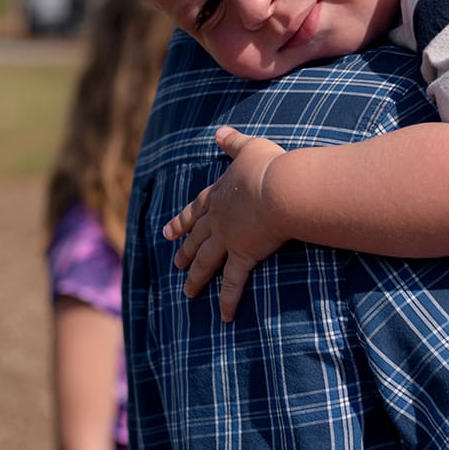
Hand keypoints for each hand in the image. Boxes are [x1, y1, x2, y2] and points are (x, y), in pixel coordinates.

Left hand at [163, 127, 287, 320]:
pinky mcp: (243, 255)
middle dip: (185, 251)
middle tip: (175, 263)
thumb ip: (233, 142)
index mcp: (220, 195)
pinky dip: (229, 300)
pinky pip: (234, 282)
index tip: (167, 232)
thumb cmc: (270, 167)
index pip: (196, 210)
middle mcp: (219, 219)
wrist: (281, 188)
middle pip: (197, 238)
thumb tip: (220, 131)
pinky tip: (225, 317)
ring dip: (196, 278)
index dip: (182, 221)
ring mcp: (228, 239)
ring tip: (187, 293)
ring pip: (206, 262)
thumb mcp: (250, 148)